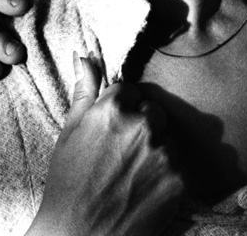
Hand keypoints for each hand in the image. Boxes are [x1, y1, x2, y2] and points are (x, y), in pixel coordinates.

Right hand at [28, 54, 182, 235]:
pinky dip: (166, 178)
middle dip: (144, 127)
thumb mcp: (68, 133)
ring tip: (132, 177)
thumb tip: (85, 55)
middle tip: (122, 156)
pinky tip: (144, 192)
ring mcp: (163, 153)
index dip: (123, 110)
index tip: (114, 130)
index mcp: (112, 109)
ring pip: (168, 140)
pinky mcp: (179, 180)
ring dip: (156, 152)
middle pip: (155, 112)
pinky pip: (179, 167)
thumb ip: (84, 91)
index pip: (131, 91)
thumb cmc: (67, 185)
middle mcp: (142, 125)